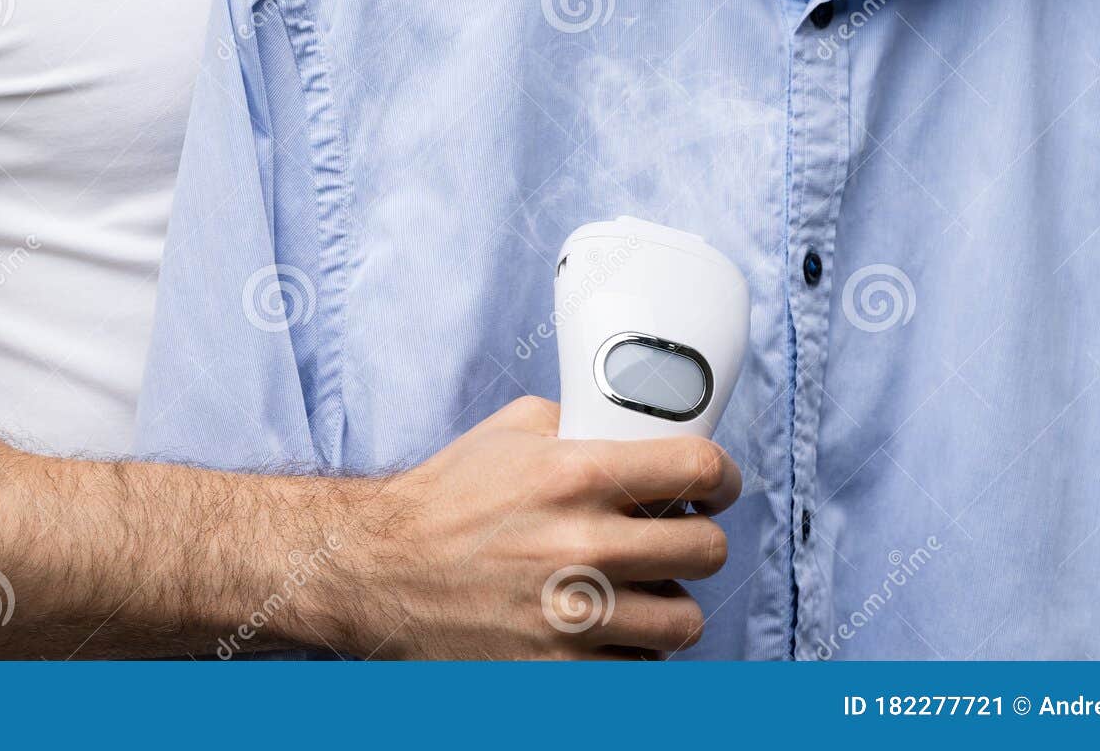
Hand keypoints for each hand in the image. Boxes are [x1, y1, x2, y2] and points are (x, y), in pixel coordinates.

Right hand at [321, 396, 740, 658]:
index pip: (698, 469)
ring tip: (639, 592)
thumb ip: (581, 425)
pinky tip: (607, 630)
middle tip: (676, 540)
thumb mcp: (512, 432)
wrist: (378, 571)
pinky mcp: (561, 674)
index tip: (715, 486)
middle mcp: (583, 546)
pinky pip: (642, 669)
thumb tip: (640, 433)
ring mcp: (575, 618)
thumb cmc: (444, 500)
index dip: (721, 477)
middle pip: (707, 549)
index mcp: (576, 475)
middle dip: (697, 540)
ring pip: (684, 621)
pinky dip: (631, 652)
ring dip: (668, 604)